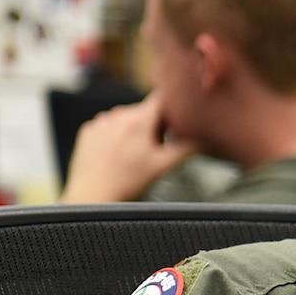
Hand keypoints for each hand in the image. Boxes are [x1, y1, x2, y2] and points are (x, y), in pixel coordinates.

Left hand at [59, 95, 198, 202]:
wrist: (92, 197)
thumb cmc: (128, 184)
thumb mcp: (162, 166)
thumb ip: (186, 148)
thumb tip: (207, 139)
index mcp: (138, 119)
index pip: (163, 97)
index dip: (173, 106)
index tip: (178, 118)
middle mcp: (118, 115)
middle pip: (145, 111)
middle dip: (154, 126)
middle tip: (155, 151)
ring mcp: (100, 122)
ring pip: (126, 118)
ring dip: (134, 131)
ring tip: (133, 157)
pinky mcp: (88, 131)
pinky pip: (108, 126)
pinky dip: (115, 136)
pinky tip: (116, 156)